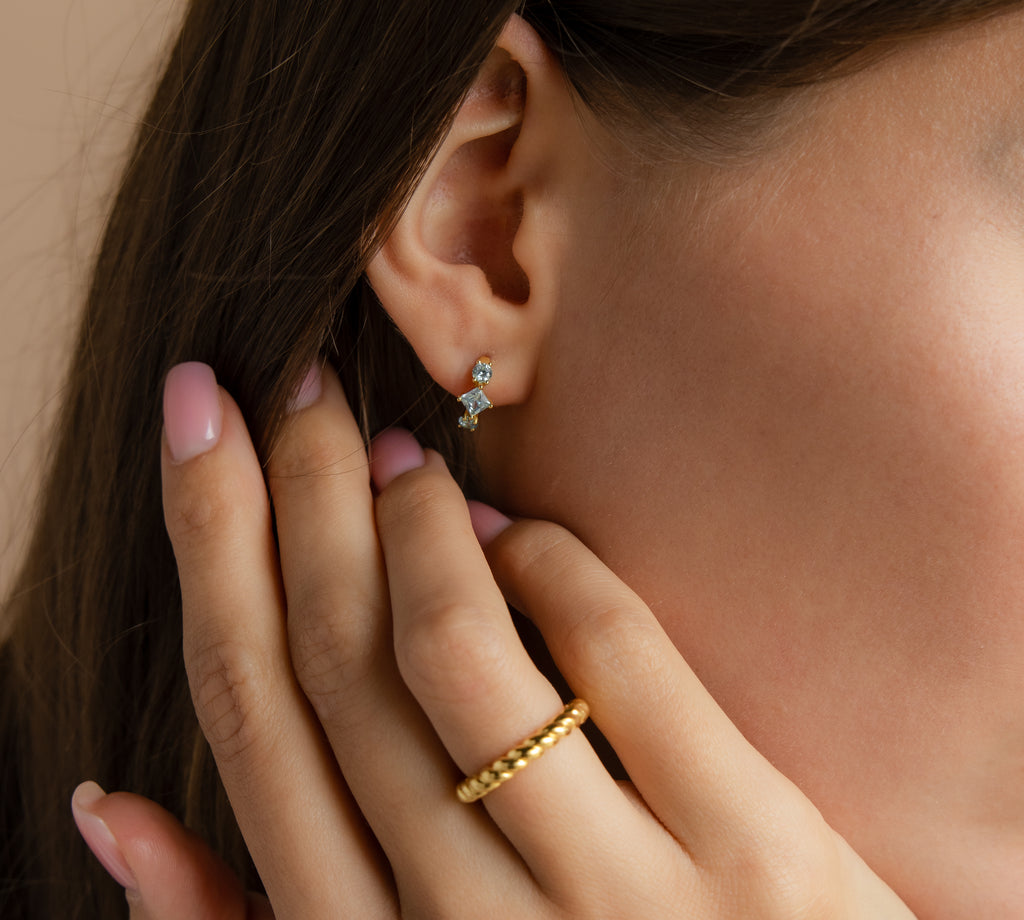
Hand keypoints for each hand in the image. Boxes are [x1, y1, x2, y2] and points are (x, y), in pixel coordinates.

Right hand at [74, 361, 915, 916]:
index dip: (208, 545)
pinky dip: (551, 563)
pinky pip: (614, 655)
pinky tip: (521, 528)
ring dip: (413, 519)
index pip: (247, 717)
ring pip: (457, 649)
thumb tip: (112, 810)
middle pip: (340, 660)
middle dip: (299, 492)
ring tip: (397, 451)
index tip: (202, 417)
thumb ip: (244, 918)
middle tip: (296, 386)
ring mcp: (617, 902)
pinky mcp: (752, 856)